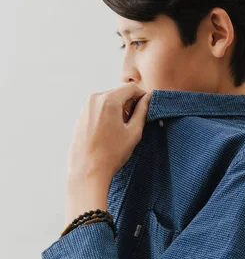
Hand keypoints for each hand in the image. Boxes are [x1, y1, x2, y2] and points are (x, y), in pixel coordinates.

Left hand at [64, 82, 151, 225]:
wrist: (88, 170)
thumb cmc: (112, 153)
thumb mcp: (134, 131)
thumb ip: (143, 111)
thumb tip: (148, 98)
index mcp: (108, 100)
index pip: (130, 88)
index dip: (142, 95)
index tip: (147, 106)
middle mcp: (94, 99)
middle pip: (119, 93)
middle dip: (129, 103)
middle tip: (136, 121)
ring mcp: (85, 107)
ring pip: (109, 100)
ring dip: (119, 109)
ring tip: (122, 129)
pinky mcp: (81, 116)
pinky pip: (99, 108)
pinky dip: (108, 115)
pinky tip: (111, 133)